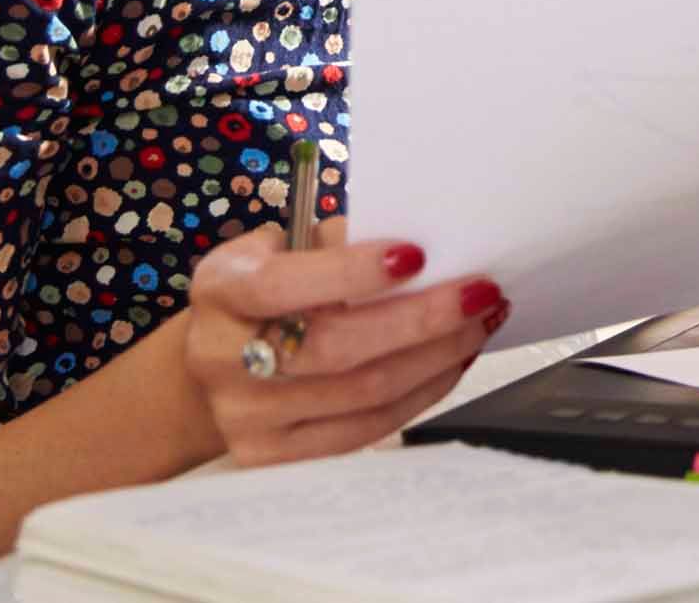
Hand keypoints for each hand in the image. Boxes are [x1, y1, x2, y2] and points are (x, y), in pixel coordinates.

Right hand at [156, 218, 507, 468]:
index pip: (283, 285)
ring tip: (480, 323)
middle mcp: (224, 359)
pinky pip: (366, 430)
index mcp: (223, 292)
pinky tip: (452, 361)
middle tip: (481, 292)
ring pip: (363, 394)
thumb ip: (334, 243)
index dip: (351, 273)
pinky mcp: (275, 457)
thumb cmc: (265, 293)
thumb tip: (420, 242)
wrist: (217, 364)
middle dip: (422, 319)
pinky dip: (421, 393)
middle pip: (336, 349)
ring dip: (437, 357)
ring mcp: (247, 417)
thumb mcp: (280, 249)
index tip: (416, 254)